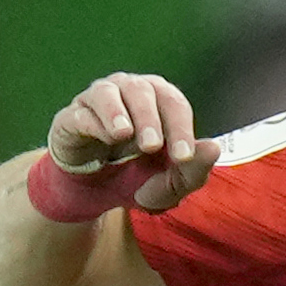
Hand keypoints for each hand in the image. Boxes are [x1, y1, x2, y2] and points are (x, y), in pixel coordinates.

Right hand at [45, 71, 217, 217]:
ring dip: (118, 112)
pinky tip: (104, 139)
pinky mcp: (72, 118)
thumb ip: (193, 170)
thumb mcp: (169, 185)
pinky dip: (93, 124)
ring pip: (109, 92)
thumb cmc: (139, 177)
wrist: (96, 193)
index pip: (174, 104)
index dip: (181, 128)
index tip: (183, 156)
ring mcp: (98, 101)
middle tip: (152, 147)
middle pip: (143, 92)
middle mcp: (129, 92)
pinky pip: (81, 113)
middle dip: (150, 119)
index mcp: (159, 102)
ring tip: (123, 134)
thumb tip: (213, 148)